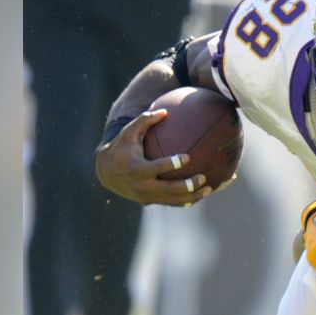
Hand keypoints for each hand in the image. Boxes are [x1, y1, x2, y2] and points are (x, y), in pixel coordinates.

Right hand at [94, 109, 211, 205]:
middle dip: (187, 186)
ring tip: (209, 189)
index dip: (171, 163)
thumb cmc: (121, 148)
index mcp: (136, 168)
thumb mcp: (128, 133)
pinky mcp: (149, 202)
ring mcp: (146, 196)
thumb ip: (144, 121)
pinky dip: (185, 201)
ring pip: (172, 200)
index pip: (156, 168)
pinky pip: (170, 203)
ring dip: (192, 197)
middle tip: (203, 178)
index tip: (187, 157)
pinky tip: (201, 195)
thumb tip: (165, 111)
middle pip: (168, 189)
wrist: (106, 173)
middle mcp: (141, 185)